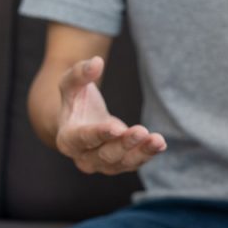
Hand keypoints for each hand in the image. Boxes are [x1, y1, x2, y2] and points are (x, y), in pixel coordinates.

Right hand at [55, 56, 166, 174]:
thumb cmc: (75, 101)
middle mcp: (83, 158)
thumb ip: (80, 73)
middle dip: (124, 144)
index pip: (83, 139)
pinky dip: (147, 154)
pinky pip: (134, 163)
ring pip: (123, 163)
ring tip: (157, 140)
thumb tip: (96, 62)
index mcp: (68, 139)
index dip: (99, 134)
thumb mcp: (71, 84)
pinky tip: (160, 144)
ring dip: (141, 152)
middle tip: (141, 131)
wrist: (81, 121)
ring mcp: (102, 165)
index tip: (116, 127)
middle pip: (105, 155)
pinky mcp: (119, 164)